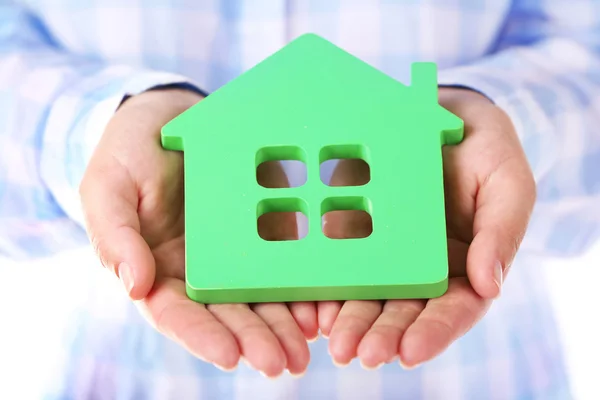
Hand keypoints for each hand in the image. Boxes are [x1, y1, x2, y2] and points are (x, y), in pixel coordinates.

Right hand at [79, 88, 317, 376]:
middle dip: (254, 339)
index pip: (177, 313)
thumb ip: (114, 236)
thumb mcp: (107, 186)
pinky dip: (301, 283)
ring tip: (307, 347)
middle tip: (282, 363)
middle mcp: (197, 269)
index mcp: (157, 268)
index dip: (202, 337)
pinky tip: (321, 302)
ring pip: (260, 294)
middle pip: (227, 313)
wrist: (167, 114)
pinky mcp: (261, 226)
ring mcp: (233, 250)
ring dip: (283, 324)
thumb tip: (134, 285)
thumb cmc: (128, 151)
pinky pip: (284, 257)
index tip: (230, 356)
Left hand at [317, 87, 535, 368]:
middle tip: (363, 354)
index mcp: (464, 264)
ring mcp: (382, 248)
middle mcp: (420, 266)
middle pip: (402, 309)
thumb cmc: (483, 148)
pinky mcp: (350, 225)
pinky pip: (334, 257)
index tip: (411, 352)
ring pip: (365, 291)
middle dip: (383, 334)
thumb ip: (503, 231)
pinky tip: (311, 302)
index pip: (453, 308)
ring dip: (349, 319)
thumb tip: (491, 286)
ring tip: (334, 341)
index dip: (434, 332)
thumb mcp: (507, 181)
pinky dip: (324, 282)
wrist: (437, 108)